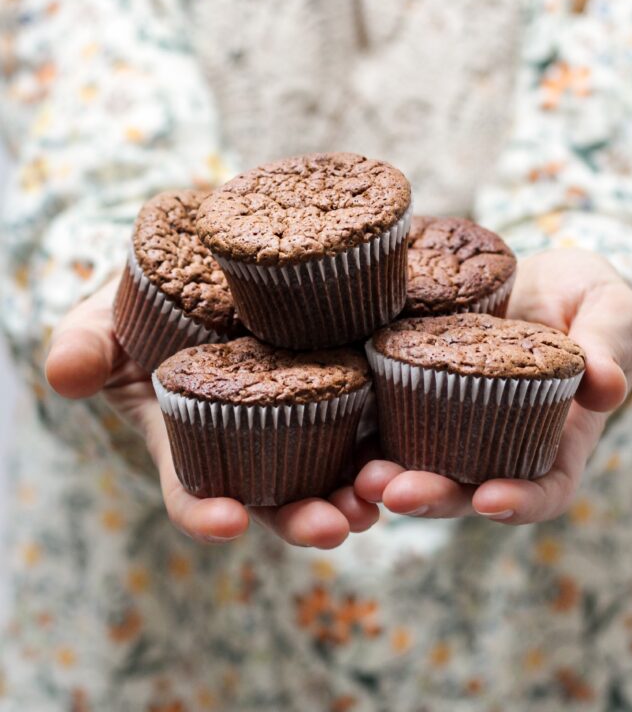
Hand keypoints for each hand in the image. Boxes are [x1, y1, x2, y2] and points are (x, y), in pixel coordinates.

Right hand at [45, 279, 378, 547]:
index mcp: (189, 437)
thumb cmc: (145, 300)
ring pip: (333, 466)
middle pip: (277, 494)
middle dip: (303, 516)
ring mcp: (301, 411)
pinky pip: (373, 410)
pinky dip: (391, 429)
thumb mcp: (105, 317)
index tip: (223, 523)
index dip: (205, 513)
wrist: (205, 260)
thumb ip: (86, 346)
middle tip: (333, 527)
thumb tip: (63, 374)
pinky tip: (411, 435)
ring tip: (381, 495)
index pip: (192, 490)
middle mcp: (250, 439)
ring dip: (359, 489)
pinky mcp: (345, 373)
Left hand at [355, 249, 631, 525]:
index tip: (492, 499)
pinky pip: (385, 413)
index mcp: (556, 439)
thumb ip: (611, 344)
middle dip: (431, 496)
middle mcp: (498, 441)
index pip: (545, 487)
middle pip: (466, 487)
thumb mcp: (611, 310)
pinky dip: (359, 426)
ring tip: (358, 475)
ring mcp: (451, 419)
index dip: (521, 501)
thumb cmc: (586, 298)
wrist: (539, 276)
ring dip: (386, 476)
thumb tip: (606, 385)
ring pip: (417, 461)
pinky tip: (332, 417)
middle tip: (395, 492)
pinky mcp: (411, 386)